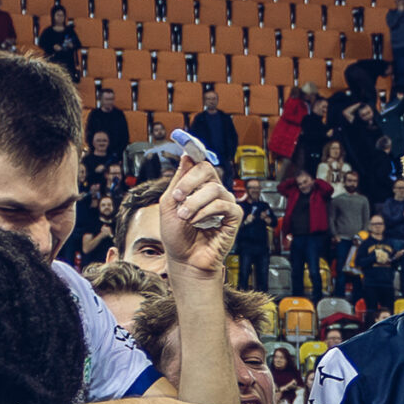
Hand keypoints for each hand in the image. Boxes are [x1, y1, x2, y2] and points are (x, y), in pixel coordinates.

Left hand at [160, 157, 239, 276]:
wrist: (184, 260)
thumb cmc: (176, 236)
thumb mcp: (169, 205)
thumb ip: (177, 181)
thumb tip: (187, 156)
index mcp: (197, 187)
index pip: (198, 163)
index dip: (194, 151)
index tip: (186, 143)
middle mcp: (212, 192)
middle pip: (207, 170)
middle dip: (190, 182)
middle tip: (177, 197)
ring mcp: (224, 203)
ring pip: (214, 189)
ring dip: (195, 203)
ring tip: (185, 217)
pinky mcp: (234, 217)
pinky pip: (224, 204)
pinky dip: (207, 212)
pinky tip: (198, 223)